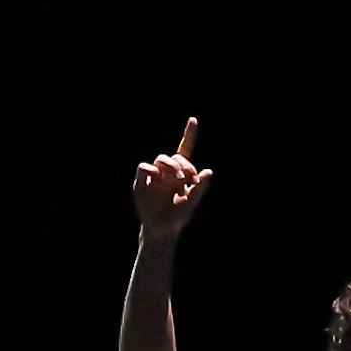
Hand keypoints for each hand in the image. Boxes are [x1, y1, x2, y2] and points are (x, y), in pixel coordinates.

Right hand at [131, 117, 211, 235]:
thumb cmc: (178, 216)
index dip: (189, 135)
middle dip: (184, 164)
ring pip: (161, 158)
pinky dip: (150, 168)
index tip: (193, 120)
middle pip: (175, 156)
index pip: (185, 150)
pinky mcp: (142, 183)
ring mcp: (154, 177)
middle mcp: (167, 172)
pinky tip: (157, 175)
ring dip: (171, 165)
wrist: (162, 231)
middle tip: (189, 178)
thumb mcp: (192, 203)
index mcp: (180, 174)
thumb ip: (201, 188)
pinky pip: (143, 168)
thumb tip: (209, 171)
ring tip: (178, 178)